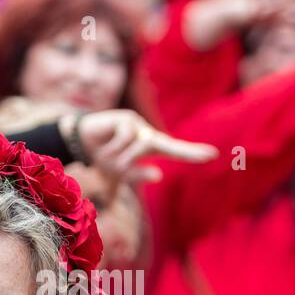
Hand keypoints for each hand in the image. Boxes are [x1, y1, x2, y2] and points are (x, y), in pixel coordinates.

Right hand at [67, 109, 216, 188]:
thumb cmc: (104, 157)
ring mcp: (138, 124)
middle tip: (210, 156)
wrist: (81, 142)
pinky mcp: (126, 118)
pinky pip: (126, 139)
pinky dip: (114, 148)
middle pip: (168, 145)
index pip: (175, 150)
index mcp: (150, 146)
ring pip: (137, 150)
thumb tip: (159, 175)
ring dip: (118, 159)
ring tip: (105, 156)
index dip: (193, 153)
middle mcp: (147, 134)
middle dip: (189, 153)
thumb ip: (136, 176)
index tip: (213, 155)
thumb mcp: (120, 173)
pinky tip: (104, 143)